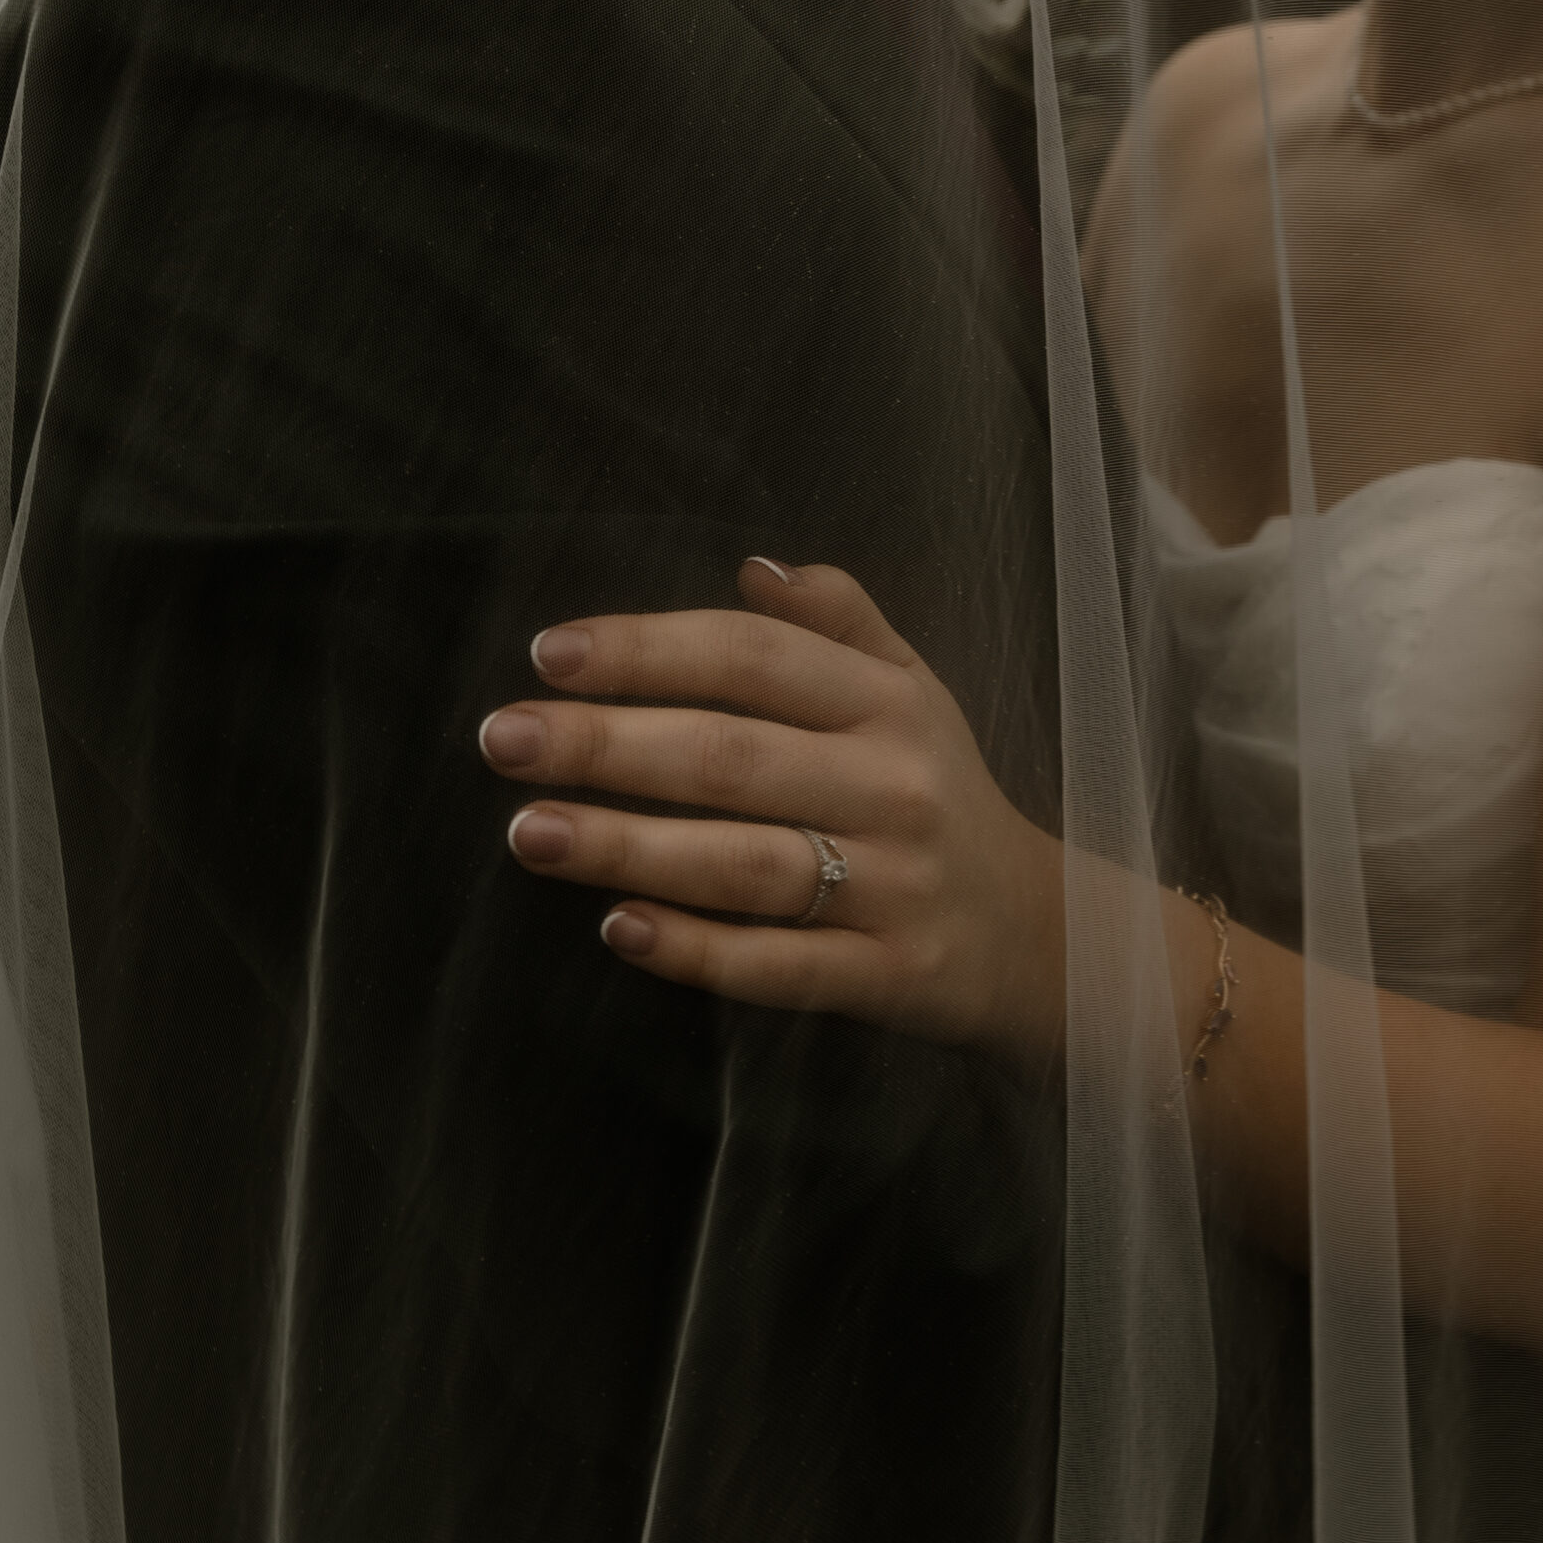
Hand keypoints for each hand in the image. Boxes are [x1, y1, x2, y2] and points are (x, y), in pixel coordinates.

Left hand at [479, 559, 1065, 1057]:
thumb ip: (839, 620)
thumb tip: (751, 568)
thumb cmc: (942, 796)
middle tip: (502, 739)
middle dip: (608, 746)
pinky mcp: (888, 975)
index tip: (549, 654)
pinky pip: (780, 965)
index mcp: (888, 706)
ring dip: (630, 848)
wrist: (1040, 934)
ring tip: (529, 834)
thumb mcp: (913, 691)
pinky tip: (619, 930)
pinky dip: (698, 950)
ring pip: (746, 864)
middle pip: (733, 757)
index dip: (650, 649)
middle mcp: (894, 787)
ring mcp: (893, 886)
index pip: (754, 661)